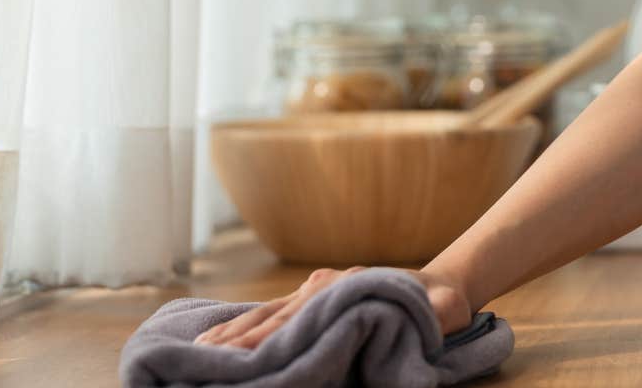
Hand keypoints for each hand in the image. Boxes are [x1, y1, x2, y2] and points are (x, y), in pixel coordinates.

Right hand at [194, 265, 472, 349]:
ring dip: (230, 333)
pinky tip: (218, 339)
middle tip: (200, 359)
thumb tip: (439, 310)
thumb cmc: (441, 305)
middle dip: (235, 341)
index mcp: (348, 289)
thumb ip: (438, 311)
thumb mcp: (444, 309)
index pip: (298, 320)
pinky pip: (272, 310)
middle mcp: (324, 286)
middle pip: (271, 317)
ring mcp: (315, 288)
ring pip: (264, 313)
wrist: (443, 282)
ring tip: (197, 351)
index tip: (237, 358)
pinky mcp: (312, 293)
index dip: (266, 340)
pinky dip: (242, 325)